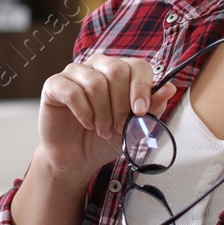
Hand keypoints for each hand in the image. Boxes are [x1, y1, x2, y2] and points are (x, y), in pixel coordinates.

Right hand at [37, 54, 177, 177]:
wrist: (78, 158)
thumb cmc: (107, 138)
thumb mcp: (136, 127)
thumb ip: (153, 108)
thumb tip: (169, 88)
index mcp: (120, 71)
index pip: (138, 66)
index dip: (142, 87)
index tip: (140, 111)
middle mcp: (97, 66)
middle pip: (117, 70)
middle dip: (121, 104)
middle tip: (119, 126)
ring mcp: (74, 73)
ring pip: (95, 82)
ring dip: (102, 112)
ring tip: (103, 129)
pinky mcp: (54, 85)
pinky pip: (72, 92)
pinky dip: (83, 112)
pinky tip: (87, 124)